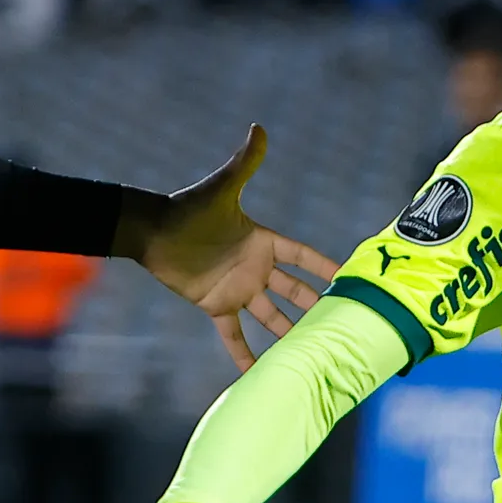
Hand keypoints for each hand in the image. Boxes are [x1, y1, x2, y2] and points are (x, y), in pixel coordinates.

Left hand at [110, 124, 338, 371]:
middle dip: (315, 306)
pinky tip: (258, 373)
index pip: (302, 255)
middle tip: (341, 324)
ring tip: (313, 353)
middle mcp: (255, 267)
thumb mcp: (221, 188)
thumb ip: (244, 163)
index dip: (324, 265)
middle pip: (293, 290)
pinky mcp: (217, 305)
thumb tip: (258, 129)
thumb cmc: (187, 209)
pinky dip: (243, 354)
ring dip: (289, 333)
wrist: (153, 233)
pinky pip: (234, 334)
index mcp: (262, 241)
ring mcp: (238, 288)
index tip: (349, 278)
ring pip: (271, 315)